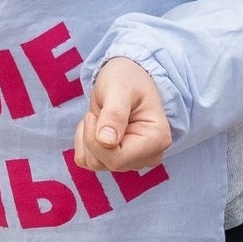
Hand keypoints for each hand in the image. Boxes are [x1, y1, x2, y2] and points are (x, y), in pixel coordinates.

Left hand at [71, 58, 171, 173]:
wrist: (125, 77)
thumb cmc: (126, 78)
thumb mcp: (119, 88)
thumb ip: (114, 113)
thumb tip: (106, 141)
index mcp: (157, 139)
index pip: (117, 159)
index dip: (95, 140)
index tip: (91, 115)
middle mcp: (149, 155)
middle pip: (107, 163)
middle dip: (92, 137)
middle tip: (97, 113)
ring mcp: (135, 160)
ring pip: (96, 164)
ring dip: (87, 138)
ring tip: (99, 116)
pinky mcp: (119, 159)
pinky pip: (89, 161)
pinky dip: (85, 142)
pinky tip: (97, 125)